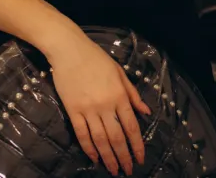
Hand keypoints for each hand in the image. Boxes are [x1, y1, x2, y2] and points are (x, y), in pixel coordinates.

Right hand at [47, 32, 150, 175]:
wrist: (69, 50)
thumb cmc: (97, 59)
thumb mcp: (120, 72)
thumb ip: (133, 94)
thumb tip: (146, 112)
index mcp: (120, 96)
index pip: (131, 126)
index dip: (137, 145)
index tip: (140, 159)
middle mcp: (106, 105)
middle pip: (116, 137)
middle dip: (123, 157)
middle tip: (128, 171)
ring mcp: (88, 109)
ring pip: (100, 139)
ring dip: (108, 157)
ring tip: (113, 170)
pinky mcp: (73, 110)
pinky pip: (82, 133)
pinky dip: (88, 148)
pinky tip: (94, 158)